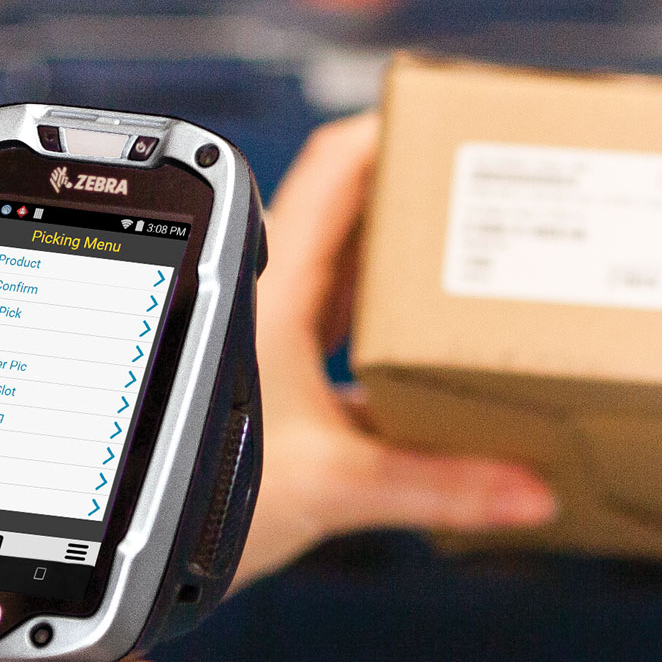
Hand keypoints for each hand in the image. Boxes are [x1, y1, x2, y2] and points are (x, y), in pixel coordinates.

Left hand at [238, 112, 555, 579]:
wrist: (131, 546)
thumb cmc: (199, 499)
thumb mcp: (338, 487)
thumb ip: (441, 485)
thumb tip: (530, 491)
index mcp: (274, 288)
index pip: (333, 169)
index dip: (388, 128)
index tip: (448, 114)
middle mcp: (269, 297)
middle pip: (348, 211)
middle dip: (413, 191)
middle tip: (482, 182)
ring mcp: (271, 334)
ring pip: (344, 270)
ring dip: (398, 257)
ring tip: (470, 250)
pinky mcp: (277, 376)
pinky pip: (342, 326)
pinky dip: (385, 323)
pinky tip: (430, 347)